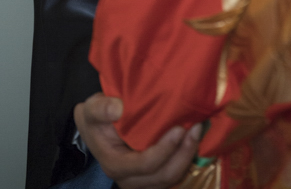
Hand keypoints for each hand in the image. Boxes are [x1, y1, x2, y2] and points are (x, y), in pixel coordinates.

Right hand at [74, 93, 200, 188]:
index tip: (179, 128)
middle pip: (162, 176)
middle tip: (196, 128)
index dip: (164, 150)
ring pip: (171, 179)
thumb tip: (118, 108)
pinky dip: (186, 158)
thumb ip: (101, 109)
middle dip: (183, 154)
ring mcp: (142, 181)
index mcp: (115, 164)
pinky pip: (173, 173)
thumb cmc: (96, 118)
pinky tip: (194, 139)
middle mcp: (130, 179)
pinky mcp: (153, 176)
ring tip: (198, 131)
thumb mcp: (91, 109)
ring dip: (188, 157)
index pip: (144, 164)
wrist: (97, 128)